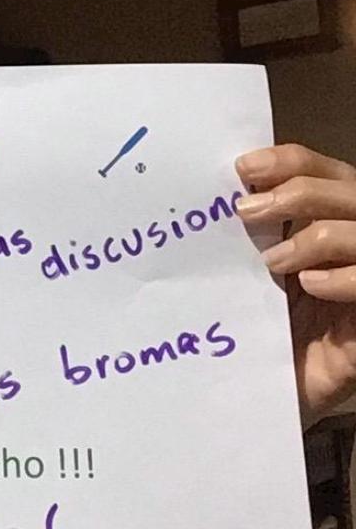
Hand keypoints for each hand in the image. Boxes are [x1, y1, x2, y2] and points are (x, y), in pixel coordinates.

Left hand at [235, 143, 355, 426]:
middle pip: (350, 189)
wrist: (262, 394)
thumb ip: (246, 234)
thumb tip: (214, 191)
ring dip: (315, 237)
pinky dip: (342, 278)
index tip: (242, 168)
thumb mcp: (248, 273)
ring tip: (272, 263)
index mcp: (325, 223)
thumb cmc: (256, 328)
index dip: (290, 161)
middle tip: (246, 212)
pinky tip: (308, 286)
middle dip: (298, 191)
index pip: (324, 170)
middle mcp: (353, 244)